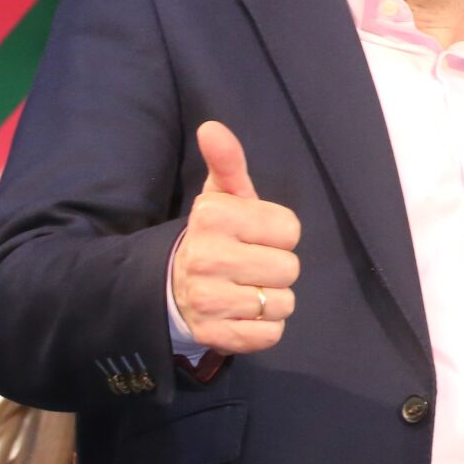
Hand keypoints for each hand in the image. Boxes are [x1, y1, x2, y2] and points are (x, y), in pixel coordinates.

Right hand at [171, 121, 302, 353]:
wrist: (173, 286)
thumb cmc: (215, 236)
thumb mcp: (222, 196)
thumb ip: (226, 162)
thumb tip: (213, 128)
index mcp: (212, 216)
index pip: (290, 229)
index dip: (278, 234)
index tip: (253, 235)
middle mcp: (206, 257)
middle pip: (290, 268)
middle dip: (277, 268)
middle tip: (249, 265)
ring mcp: (208, 300)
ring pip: (283, 303)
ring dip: (273, 300)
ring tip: (244, 289)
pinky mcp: (215, 336)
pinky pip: (270, 335)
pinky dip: (264, 329)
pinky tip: (241, 315)